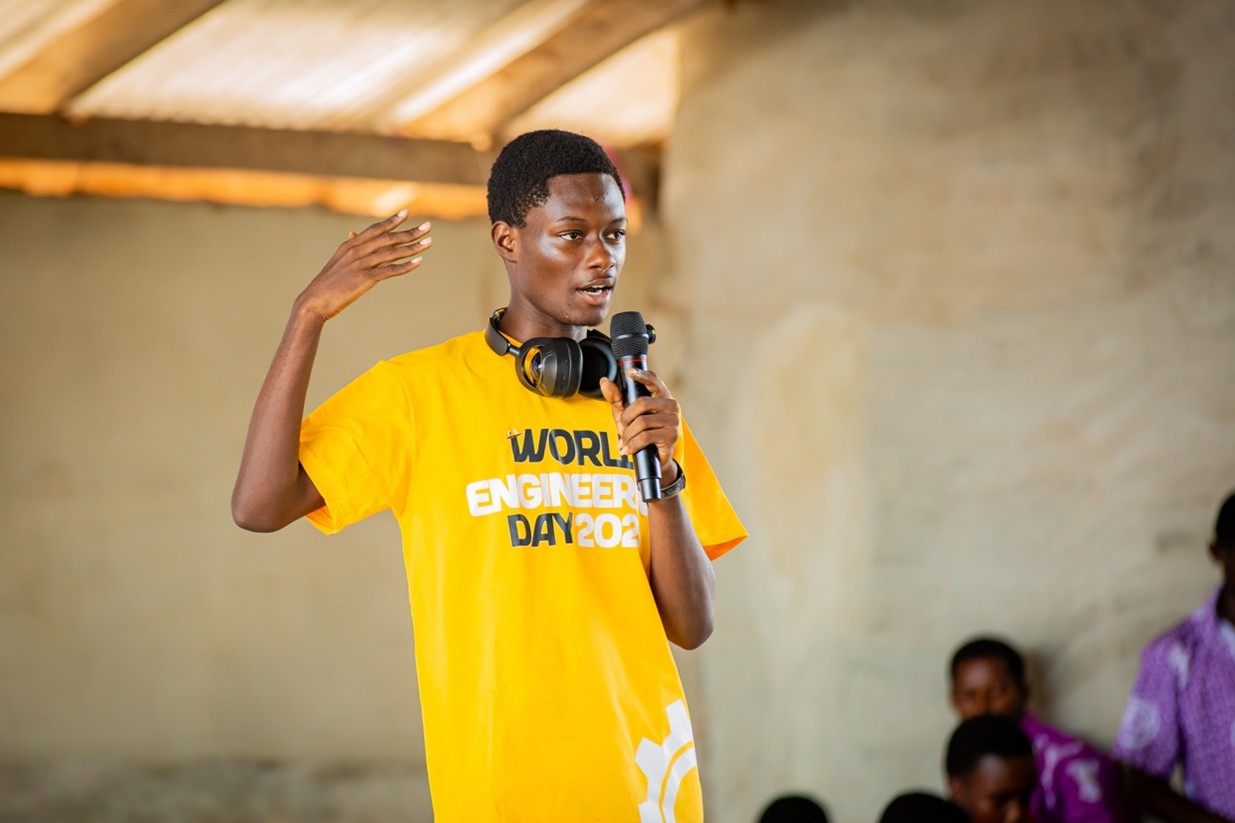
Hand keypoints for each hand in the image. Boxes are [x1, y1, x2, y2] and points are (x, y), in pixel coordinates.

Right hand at [295, 210, 431, 321]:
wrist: (314, 300)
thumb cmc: (328, 283)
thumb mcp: (338, 260)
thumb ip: (349, 247)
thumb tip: (353, 233)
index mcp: (350, 245)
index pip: (375, 229)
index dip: (392, 221)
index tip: (407, 213)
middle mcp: (356, 251)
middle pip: (388, 238)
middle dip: (409, 232)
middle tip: (428, 227)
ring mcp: (360, 264)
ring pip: (391, 252)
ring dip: (412, 247)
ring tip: (429, 242)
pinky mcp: (364, 279)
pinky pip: (389, 270)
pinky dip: (405, 266)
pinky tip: (418, 262)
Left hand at [599, 369, 680, 480]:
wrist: (654, 459)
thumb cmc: (642, 434)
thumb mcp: (626, 415)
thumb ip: (616, 399)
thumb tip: (605, 382)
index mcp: (661, 396)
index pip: (654, 381)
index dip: (642, 375)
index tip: (629, 372)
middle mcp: (671, 405)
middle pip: (642, 403)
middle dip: (627, 417)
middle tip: (623, 427)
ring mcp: (673, 420)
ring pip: (642, 422)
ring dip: (628, 434)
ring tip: (625, 442)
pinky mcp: (671, 435)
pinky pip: (645, 436)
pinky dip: (632, 444)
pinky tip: (628, 449)